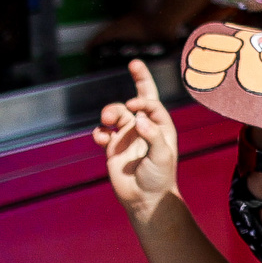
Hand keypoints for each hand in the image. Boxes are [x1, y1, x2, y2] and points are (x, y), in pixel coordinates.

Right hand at [91, 60, 179, 227]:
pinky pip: (103, 133)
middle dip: (140, 78)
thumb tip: (138, 119)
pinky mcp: (113, 148)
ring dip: (109, 112)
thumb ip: (152, 137)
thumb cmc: (160, 177)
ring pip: (116, 114)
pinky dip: (99, 131)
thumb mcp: (162, 156)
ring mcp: (127, 136)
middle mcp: (144, 127)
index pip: (152, 104)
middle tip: (135, 63)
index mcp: (161, 125)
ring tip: (106, 120)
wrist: (145, 199)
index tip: (133, 106)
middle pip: (140, 98)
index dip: (142, 100)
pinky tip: (101, 137)